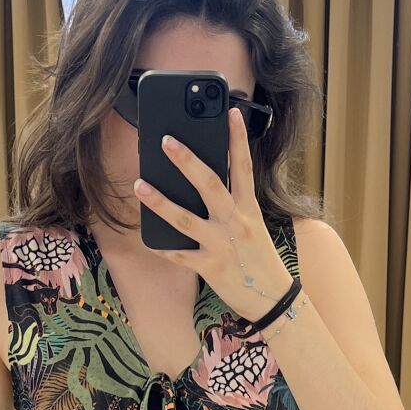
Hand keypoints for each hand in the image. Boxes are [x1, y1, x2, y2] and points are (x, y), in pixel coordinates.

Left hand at [132, 106, 294, 325]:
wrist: (271, 298)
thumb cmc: (259, 257)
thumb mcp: (253, 224)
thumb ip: (234, 202)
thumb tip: (205, 178)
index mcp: (248, 208)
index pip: (243, 166)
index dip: (237, 138)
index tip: (230, 112)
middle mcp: (235, 222)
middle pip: (210, 185)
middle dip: (187, 161)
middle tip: (166, 141)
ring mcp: (221, 245)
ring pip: (186, 219)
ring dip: (160, 201)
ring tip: (140, 185)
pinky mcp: (210, 268)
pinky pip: (180, 255)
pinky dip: (162, 247)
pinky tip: (146, 238)